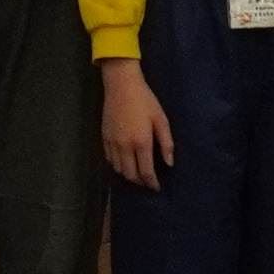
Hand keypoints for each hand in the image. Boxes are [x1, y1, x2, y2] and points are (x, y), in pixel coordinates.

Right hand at [99, 60, 174, 189]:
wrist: (121, 85)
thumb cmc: (145, 100)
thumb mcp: (161, 119)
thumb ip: (166, 143)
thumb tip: (169, 163)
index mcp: (141, 142)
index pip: (145, 172)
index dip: (151, 183)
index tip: (156, 188)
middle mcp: (125, 146)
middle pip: (130, 174)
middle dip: (140, 182)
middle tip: (147, 182)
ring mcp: (112, 143)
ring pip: (118, 169)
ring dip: (128, 175)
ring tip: (137, 174)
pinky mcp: (104, 138)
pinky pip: (109, 159)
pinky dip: (117, 165)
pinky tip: (124, 162)